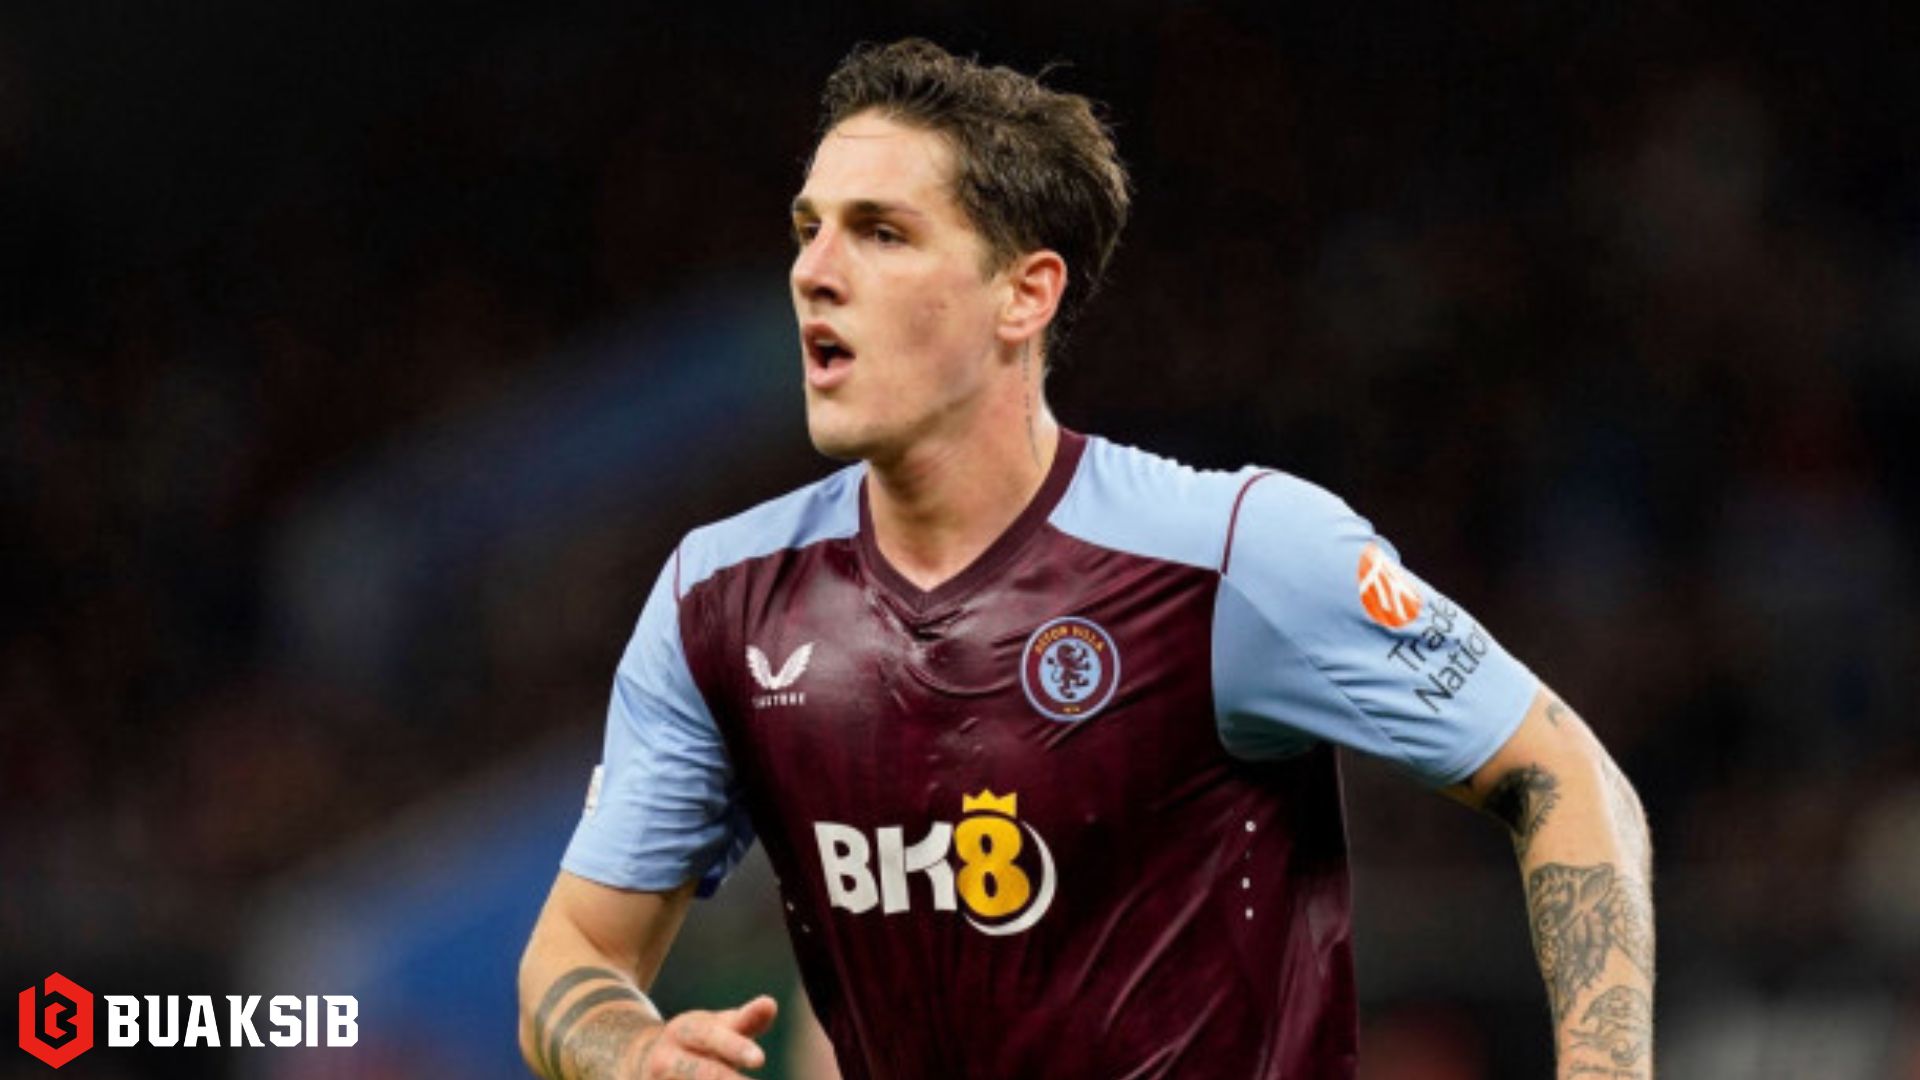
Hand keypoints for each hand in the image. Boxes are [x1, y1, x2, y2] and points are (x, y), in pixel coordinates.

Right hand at [626, 996, 778, 1078]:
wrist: (637, 1060)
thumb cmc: (694, 1043)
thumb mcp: (715, 1027)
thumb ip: (745, 1020)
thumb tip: (771, 1004)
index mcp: (682, 1032)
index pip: (710, 1036)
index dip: (735, 1048)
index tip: (759, 1060)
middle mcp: (665, 1061)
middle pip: (702, 1073)